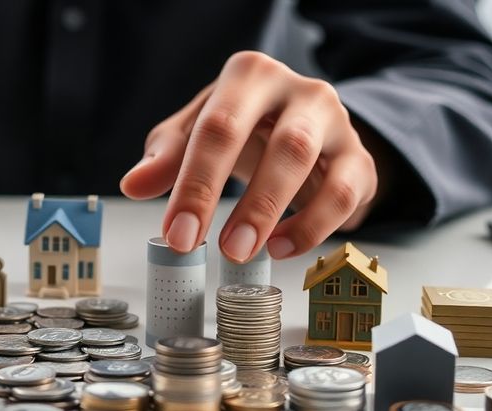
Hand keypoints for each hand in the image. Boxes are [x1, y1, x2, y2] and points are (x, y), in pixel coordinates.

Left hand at [120, 51, 376, 261]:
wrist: (296, 122)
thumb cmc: (238, 125)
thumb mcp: (193, 132)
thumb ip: (165, 157)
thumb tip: (133, 184)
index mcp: (251, 76)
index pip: (221, 127)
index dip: (198, 185)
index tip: (179, 235)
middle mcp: (300, 91)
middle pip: (282, 145)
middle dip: (251, 205)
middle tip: (224, 251)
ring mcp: (335, 122)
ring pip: (317, 167)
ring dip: (281, 216)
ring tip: (248, 253)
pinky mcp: (358, 158)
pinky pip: (344, 194)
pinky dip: (314, 228)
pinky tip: (281, 248)